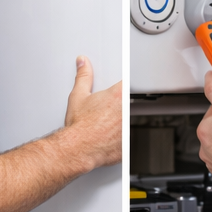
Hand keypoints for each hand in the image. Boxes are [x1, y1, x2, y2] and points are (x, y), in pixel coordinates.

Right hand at [62, 56, 122, 170]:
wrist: (78, 148)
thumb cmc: (79, 126)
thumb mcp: (78, 96)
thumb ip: (83, 77)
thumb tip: (83, 64)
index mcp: (118, 95)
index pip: (130, 84)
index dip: (125, 88)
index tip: (121, 91)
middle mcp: (127, 110)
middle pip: (133, 102)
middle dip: (123, 106)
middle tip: (109, 111)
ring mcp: (129, 127)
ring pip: (133, 120)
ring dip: (124, 121)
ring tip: (108, 124)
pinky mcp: (129, 143)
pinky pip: (130, 138)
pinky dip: (123, 137)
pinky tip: (111, 137)